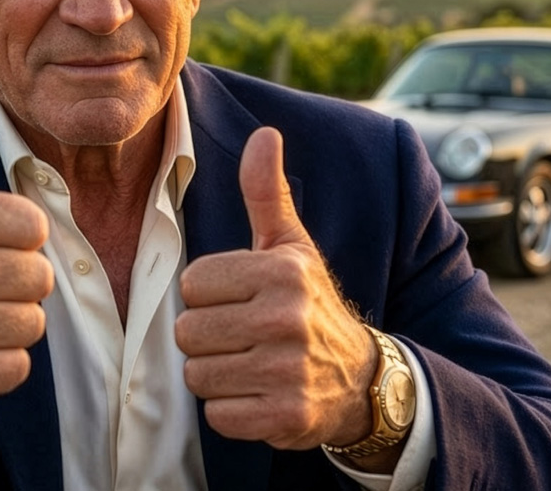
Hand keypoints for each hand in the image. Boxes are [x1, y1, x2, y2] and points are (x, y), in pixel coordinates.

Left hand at [175, 127, 378, 450]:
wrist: (362, 380)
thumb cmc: (311, 303)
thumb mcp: (292, 246)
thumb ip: (267, 192)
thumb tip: (265, 133)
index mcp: (281, 272)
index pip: (191, 285)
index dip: (207, 295)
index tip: (239, 299)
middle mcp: (287, 318)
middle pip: (188, 332)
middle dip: (207, 337)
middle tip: (242, 336)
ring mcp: (288, 371)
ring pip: (199, 375)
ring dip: (217, 375)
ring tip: (250, 364)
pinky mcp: (287, 417)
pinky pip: (218, 415)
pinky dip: (232, 411)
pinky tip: (259, 394)